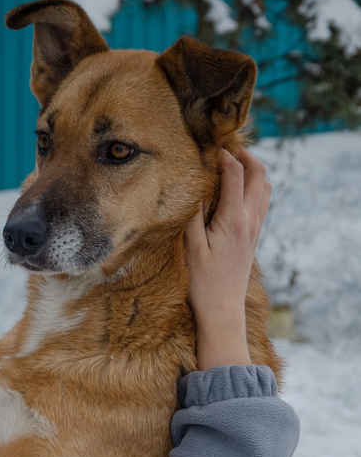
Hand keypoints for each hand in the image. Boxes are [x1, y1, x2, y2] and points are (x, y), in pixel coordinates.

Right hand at [185, 148, 270, 370]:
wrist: (222, 310)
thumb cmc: (202, 283)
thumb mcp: (190, 248)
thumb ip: (192, 215)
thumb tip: (191, 186)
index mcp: (234, 219)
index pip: (236, 173)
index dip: (224, 155)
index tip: (209, 147)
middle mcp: (250, 220)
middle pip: (260, 174)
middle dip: (245, 155)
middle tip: (225, 148)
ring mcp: (255, 228)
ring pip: (265, 186)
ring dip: (252, 171)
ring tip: (231, 166)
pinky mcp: (254, 236)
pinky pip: (261, 201)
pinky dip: (252, 187)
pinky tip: (234, 191)